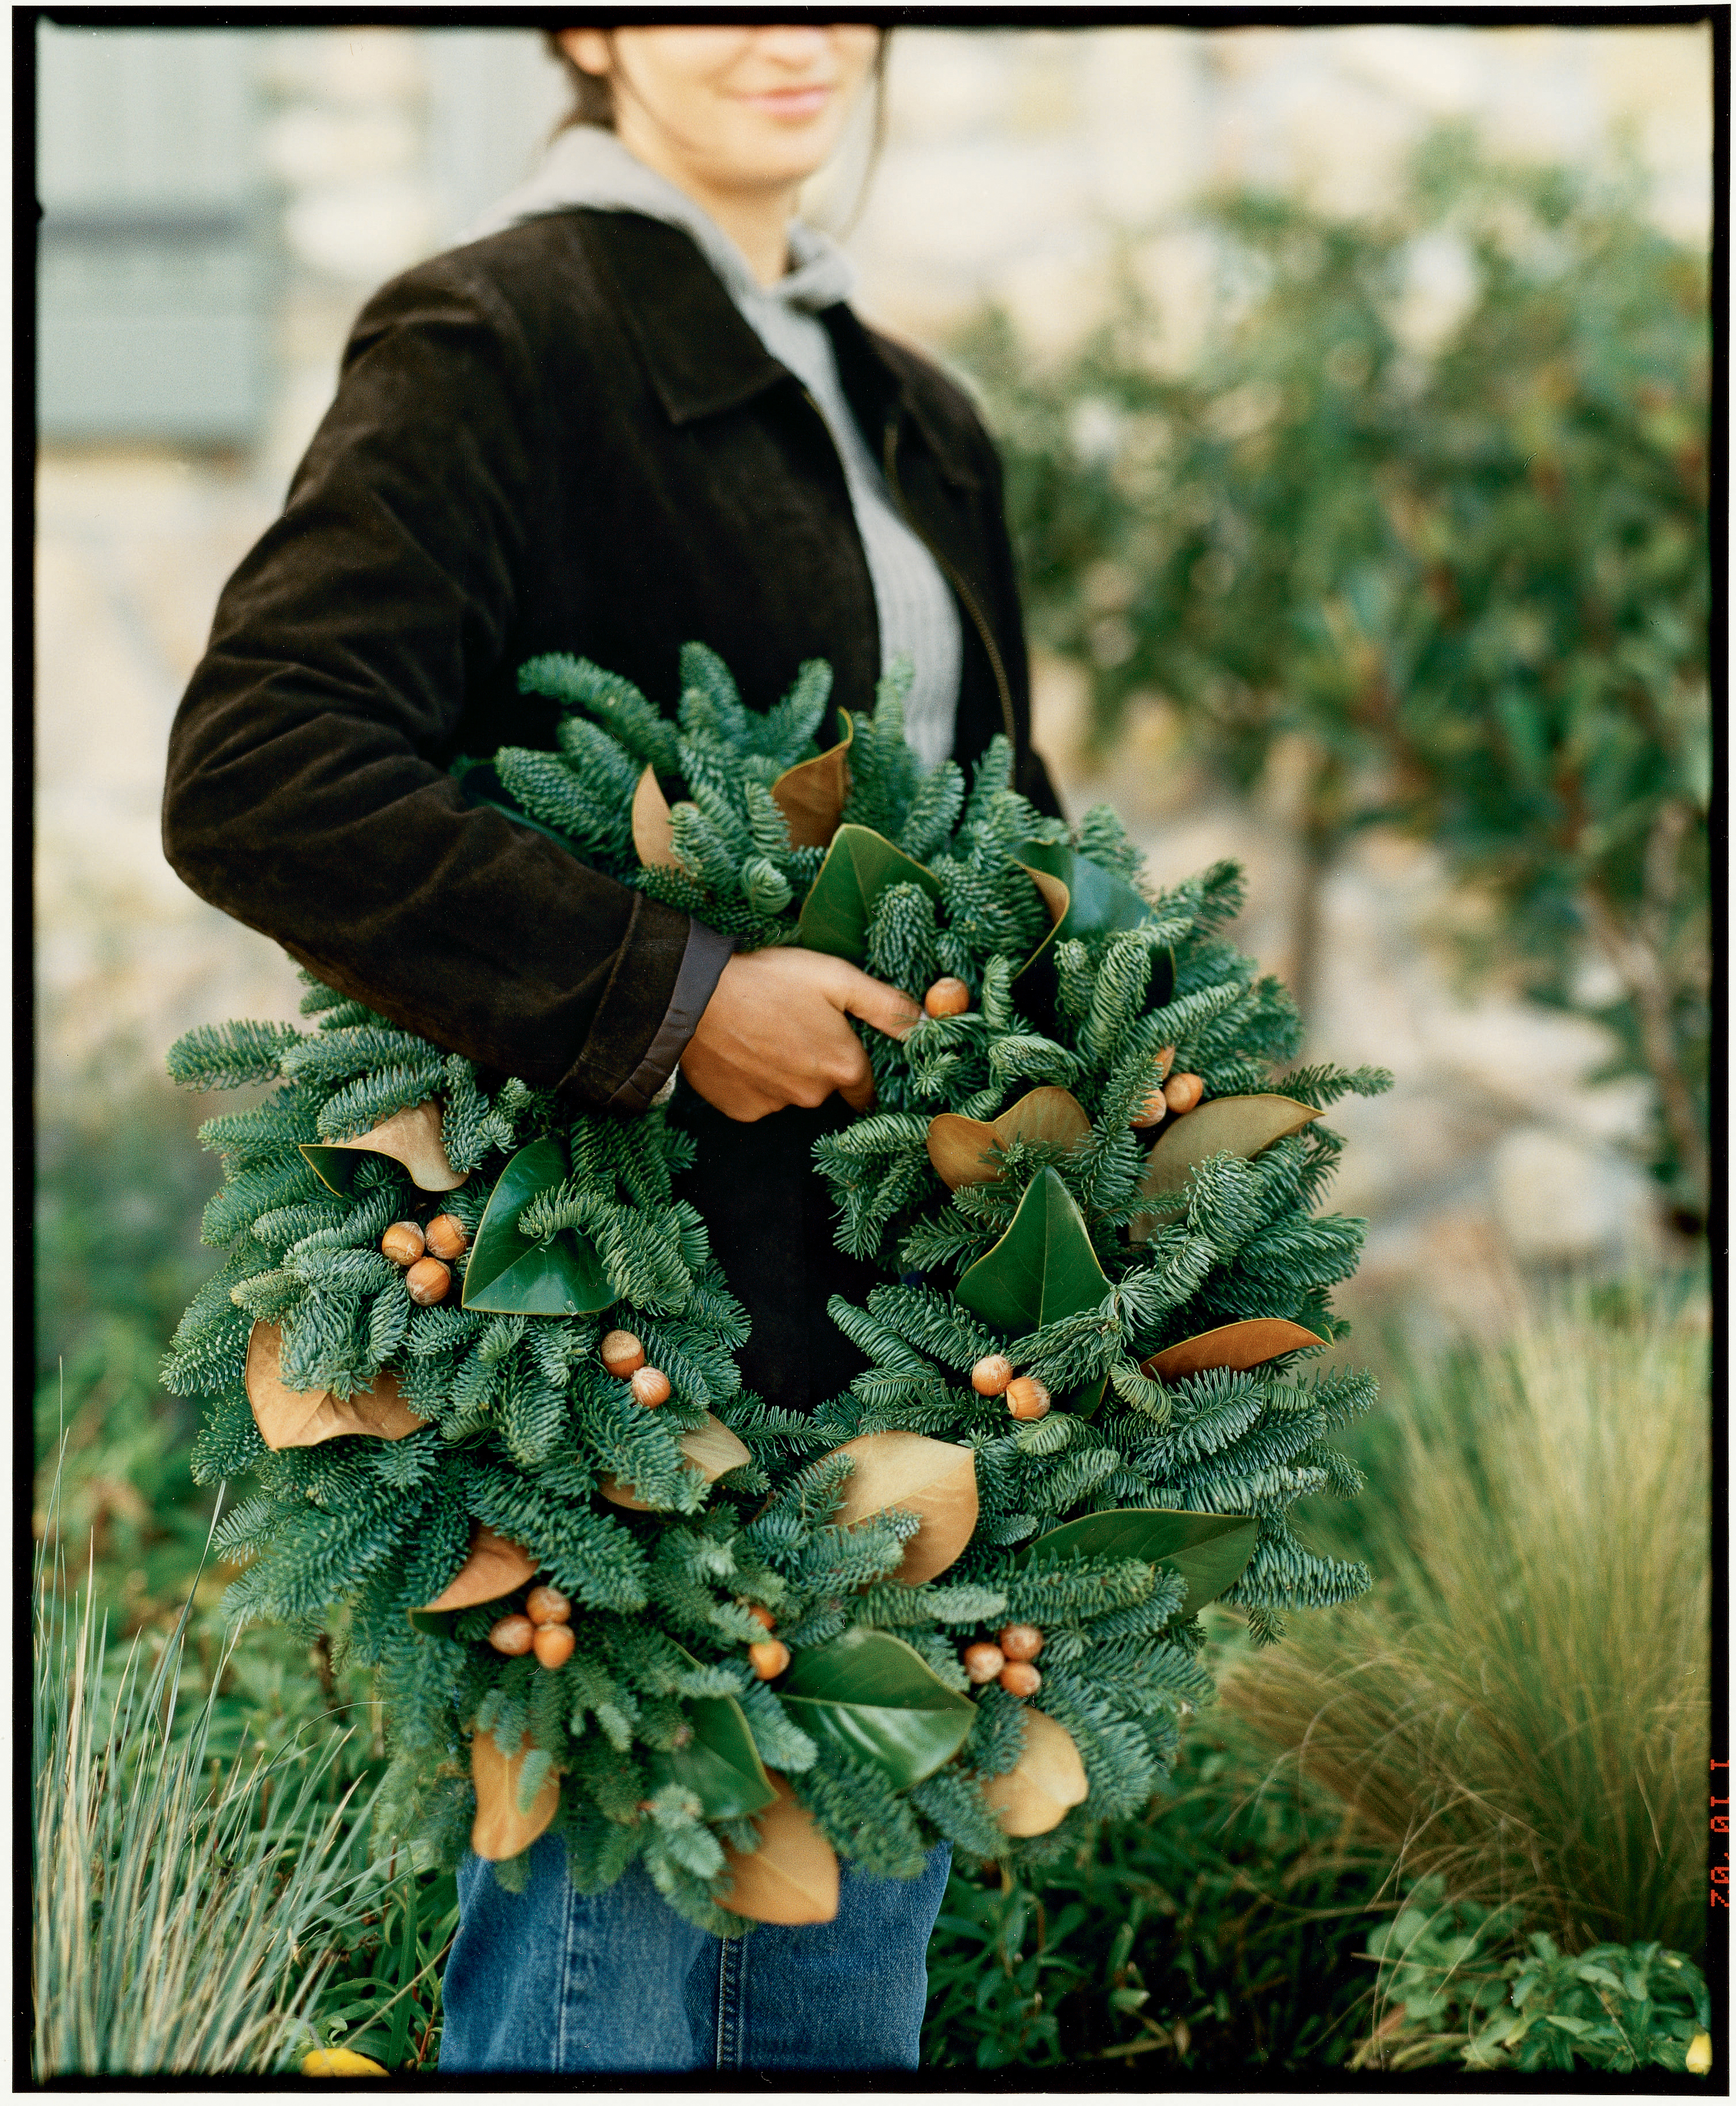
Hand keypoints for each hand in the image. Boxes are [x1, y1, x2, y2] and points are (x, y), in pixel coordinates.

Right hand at [678, 947, 920, 1121]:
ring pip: (791, 1093)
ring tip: (762, 1033)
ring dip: (784, 1071)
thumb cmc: (770, 980)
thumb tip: (930, 1024)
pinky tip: (741, 1051)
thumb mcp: (837, 978)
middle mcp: (815, 1096)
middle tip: (793, 1026)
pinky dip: (754, 1081)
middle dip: (817, 1064)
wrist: (695, 996)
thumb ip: (887, 1005)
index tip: (839, 1046)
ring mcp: (776, 1106)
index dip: (856, 1067)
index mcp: (844, 1067)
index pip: (867, 1087)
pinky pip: (758, 1099)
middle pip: (827, 1088)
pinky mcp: (743, 1111)